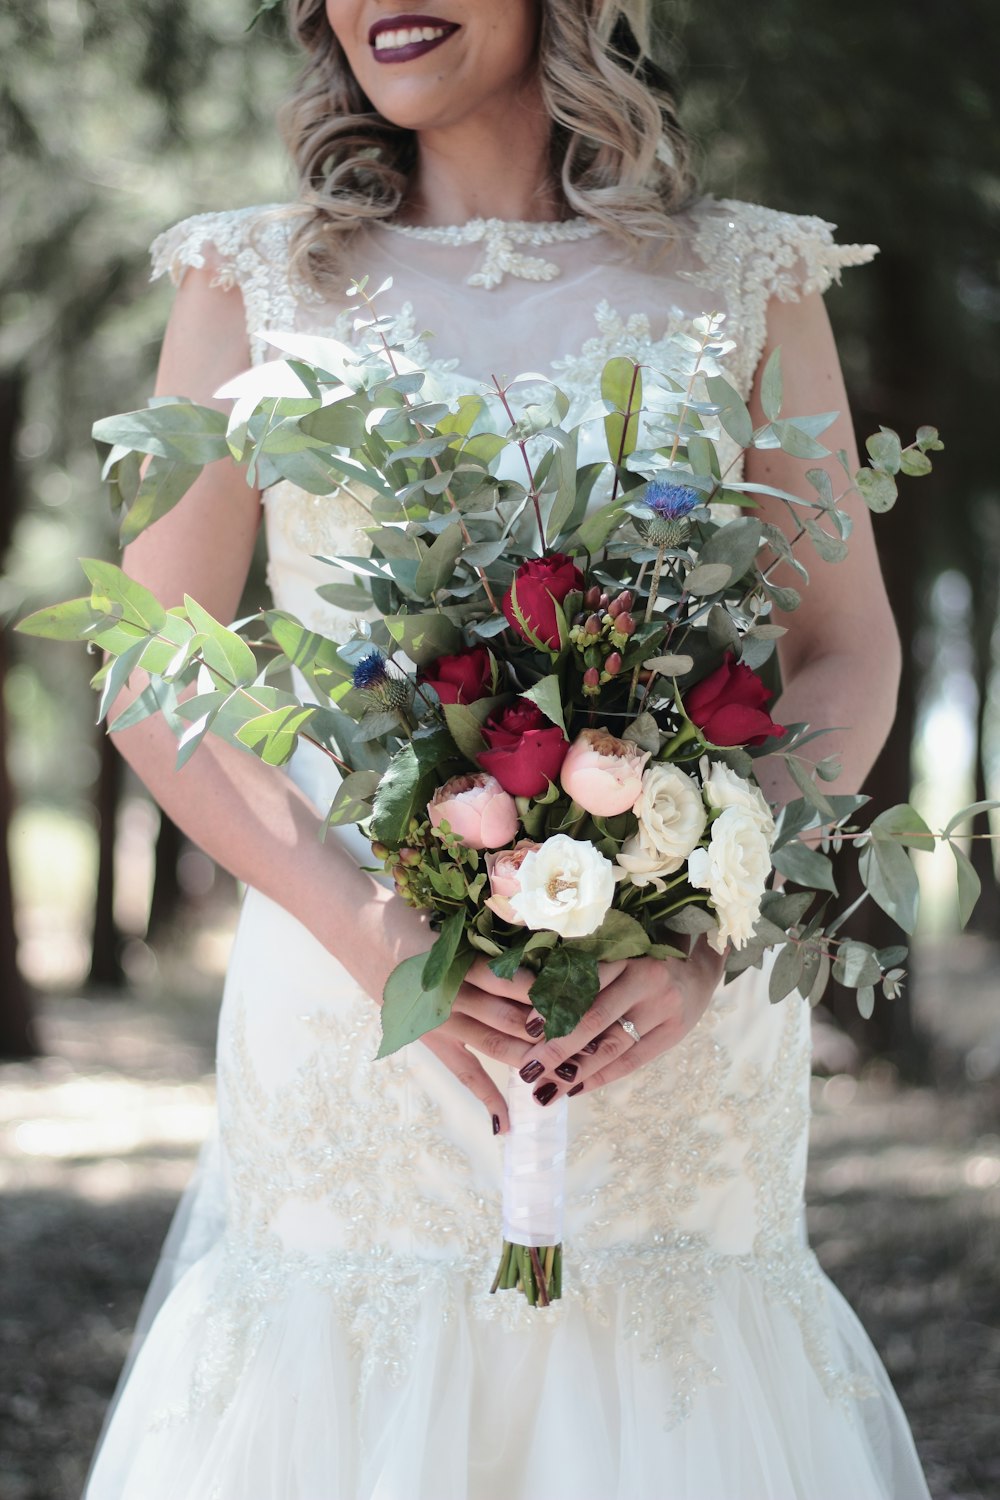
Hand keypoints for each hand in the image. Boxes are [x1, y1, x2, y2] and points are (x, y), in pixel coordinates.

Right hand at [353, 888, 627, 1134]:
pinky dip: (486, 1096)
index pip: (518, 983)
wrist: (361, 933)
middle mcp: (453, 996)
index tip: (591, 998)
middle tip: (593, 1038)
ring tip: (567, 1071)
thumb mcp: (460, 925)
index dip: (554, 994)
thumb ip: (498, 944)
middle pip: (514, 1019)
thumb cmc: (417, 920)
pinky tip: (506, 1123)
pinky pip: (463, 1073)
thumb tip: (549, 958)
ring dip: (532, 1059)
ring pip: (497, 1046)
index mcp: (462, 962)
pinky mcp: (430, 1039)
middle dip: (555, 1031)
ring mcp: (440, 1022)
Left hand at [512, 938, 725, 1107]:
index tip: (527, 1028)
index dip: (555, 1006)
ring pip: (613, 1046)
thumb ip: (587, 971)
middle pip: (595, 1019)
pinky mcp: (673, 1033)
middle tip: (528, 1069)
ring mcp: (663, 1008)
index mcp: (625, 955)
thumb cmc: (645, 960)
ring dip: (576, 1072)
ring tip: (546, 1089)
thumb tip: (537, 1005)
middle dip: (558, 1048)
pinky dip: (602, 1077)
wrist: (699, 967)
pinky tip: (576, 1090)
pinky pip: (633, 1061)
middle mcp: (645, 980)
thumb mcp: (618, 953)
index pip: (584, 983)